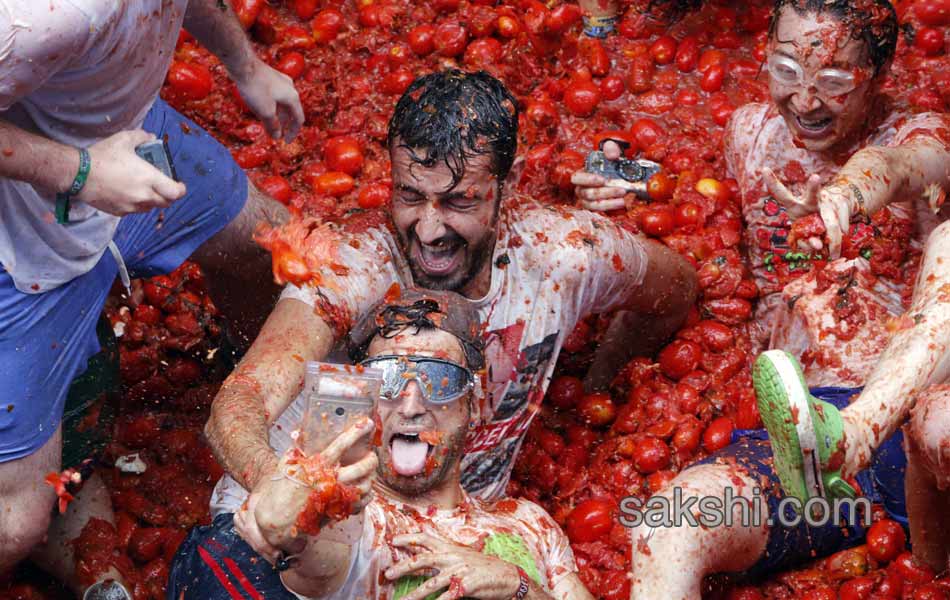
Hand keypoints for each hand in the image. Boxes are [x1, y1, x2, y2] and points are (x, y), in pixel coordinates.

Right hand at [76, 130, 185, 215]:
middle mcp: (143, 196)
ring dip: (152, 200)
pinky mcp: (119, 212)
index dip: (181, 190)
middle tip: (164, 187)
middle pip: (166, 203)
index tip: (179, 185)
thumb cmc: (102, 156)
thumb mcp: (123, 140)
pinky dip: (136, 204)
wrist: (78, 174)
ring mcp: (131, 207)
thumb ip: (141, 137)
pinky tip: (128, 193)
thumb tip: (152, 137)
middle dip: (168, 196)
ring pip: (150, 208)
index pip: (175, 193)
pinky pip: (134, 211)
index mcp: (149, 179)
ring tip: (144, 189)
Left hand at [232, 59, 304, 142]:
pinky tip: (262, 110)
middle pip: (290, 111)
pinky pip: (275, 96)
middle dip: (284, 124)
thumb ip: (273, 126)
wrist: (243, 65)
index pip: (299, 119)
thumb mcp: (266, 112)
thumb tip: (277, 136)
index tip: (285, 141)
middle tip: (276, 134)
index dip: (293, 132)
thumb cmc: (256, 88)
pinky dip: (272, 106)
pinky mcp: (270, 78)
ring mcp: (280, 81)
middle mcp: (290, 88)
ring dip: (277, 116)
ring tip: (268, 124)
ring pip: (282, 103)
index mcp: (293, 97)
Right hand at [237, 418, 377, 557]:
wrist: (276, 520)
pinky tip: (365, 491)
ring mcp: (335, 498)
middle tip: (372, 455)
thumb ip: (296, 448)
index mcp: (318, 466)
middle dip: (371, 459)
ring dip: (370, 478)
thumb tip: (299, 431)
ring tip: (370, 473)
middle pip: (361, 468)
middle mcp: (330, 481)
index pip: (342, 444)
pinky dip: (366, 496)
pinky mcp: (337, 512)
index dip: (356, 432)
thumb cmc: (280, 491)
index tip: (367, 423)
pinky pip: (360, 504)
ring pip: (364, 486)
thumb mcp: (285, 464)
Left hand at [385, 534, 523, 599]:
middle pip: (423, 559)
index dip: (409, 538)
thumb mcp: (463, 556)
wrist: (507, 575)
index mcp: (451, 548)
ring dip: (415, 595)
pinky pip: (448, 597)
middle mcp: (453, 557)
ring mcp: (460, 572)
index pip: (426, 539)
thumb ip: (444, 557)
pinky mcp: (467, 586)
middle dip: (404, 566)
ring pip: (432, 584)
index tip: (393, 540)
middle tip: (389, 574)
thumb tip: (426, 558)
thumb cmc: (483, 567)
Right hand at [571, 139, 630, 211]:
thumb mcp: (610, 153)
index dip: (588, 179)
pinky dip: (610, 208)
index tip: (602, 180)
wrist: (616, 175)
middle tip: (621, 190)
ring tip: (622, 200)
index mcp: (581, 175)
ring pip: (593, 205)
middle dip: (605, 193)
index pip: (576, 178)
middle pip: (587, 194)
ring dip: (608, 203)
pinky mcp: (595, 207)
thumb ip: (610, 149)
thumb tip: (611, 154)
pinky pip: (599, 211)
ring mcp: (587, 200)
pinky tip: (621, 203)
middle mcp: (582, 189)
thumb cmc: (609, 164)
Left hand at [763, 168, 854, 258]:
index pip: (781, 194)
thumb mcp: (803, 235)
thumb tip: (818, 246)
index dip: (772, 182)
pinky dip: (839, 239)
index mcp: (795, 205)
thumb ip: (805, 243)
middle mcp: (811, 200)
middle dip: (813, 187)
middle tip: (815, 177)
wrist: (836, 210)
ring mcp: (828, 200)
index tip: (763, 169)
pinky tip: (837, 244)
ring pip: (831, 222)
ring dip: (833, 240)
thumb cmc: (811, 225)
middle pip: (812, 196)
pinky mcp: (843, 204)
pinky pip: (842, 226)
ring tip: (833, 255)